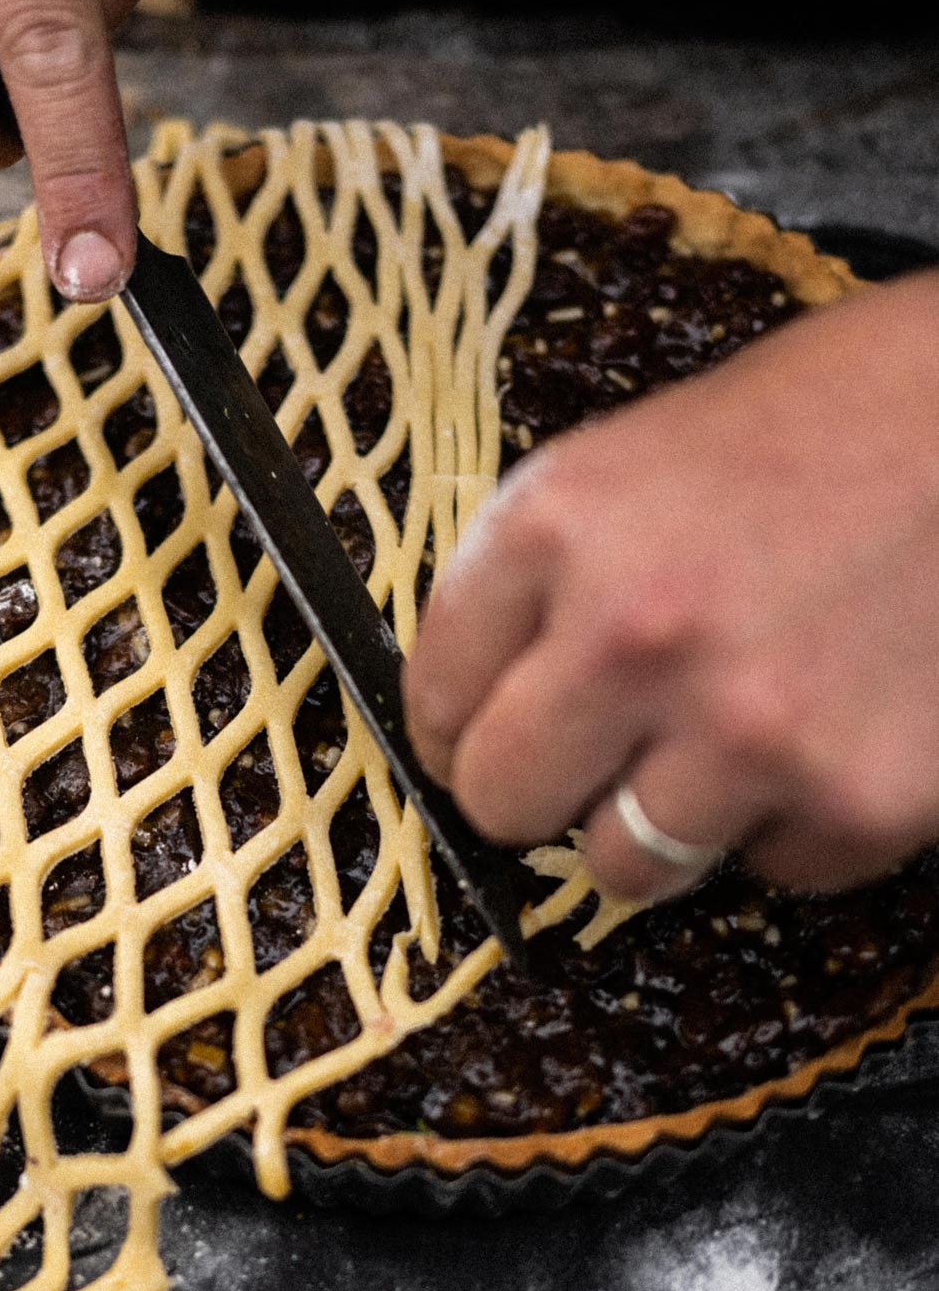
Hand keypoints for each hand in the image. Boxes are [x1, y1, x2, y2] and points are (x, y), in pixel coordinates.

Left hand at [402, 271, 938, 901]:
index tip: (487, 729)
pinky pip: (770, 868)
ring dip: (657, 822)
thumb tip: (476, 706)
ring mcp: (749, 729)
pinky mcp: (859, 799)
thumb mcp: (639, 457)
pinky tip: (834, 728)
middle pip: (502, 805)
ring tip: (725, 739)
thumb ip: (543, 582)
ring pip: (621, 868)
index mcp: (559, 527)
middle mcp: (636, 633)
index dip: (458, 723)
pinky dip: (792, 821)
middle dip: (538, 790)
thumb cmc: (829, 421)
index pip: (432, 697)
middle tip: (595, 755)